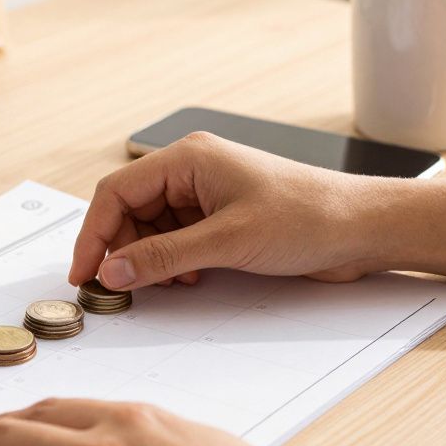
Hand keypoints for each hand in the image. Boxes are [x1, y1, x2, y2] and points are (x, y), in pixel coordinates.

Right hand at [69, 132, 374, 290]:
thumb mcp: (227, 242)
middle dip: (122, 249)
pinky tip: (188, 278)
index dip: (93, 234)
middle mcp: (192, 170)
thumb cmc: (307, 217)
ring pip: (151, 228)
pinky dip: (172, 262)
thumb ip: (164, 257)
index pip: (116, 192)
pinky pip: (176, 238)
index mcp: (188, 158)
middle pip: (129, 211)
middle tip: (119, 287)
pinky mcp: (221, 217)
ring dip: (149, 260)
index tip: (84, 272)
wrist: (362, 228)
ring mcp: (206, 193)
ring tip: (166, 284)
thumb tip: (113, 269)